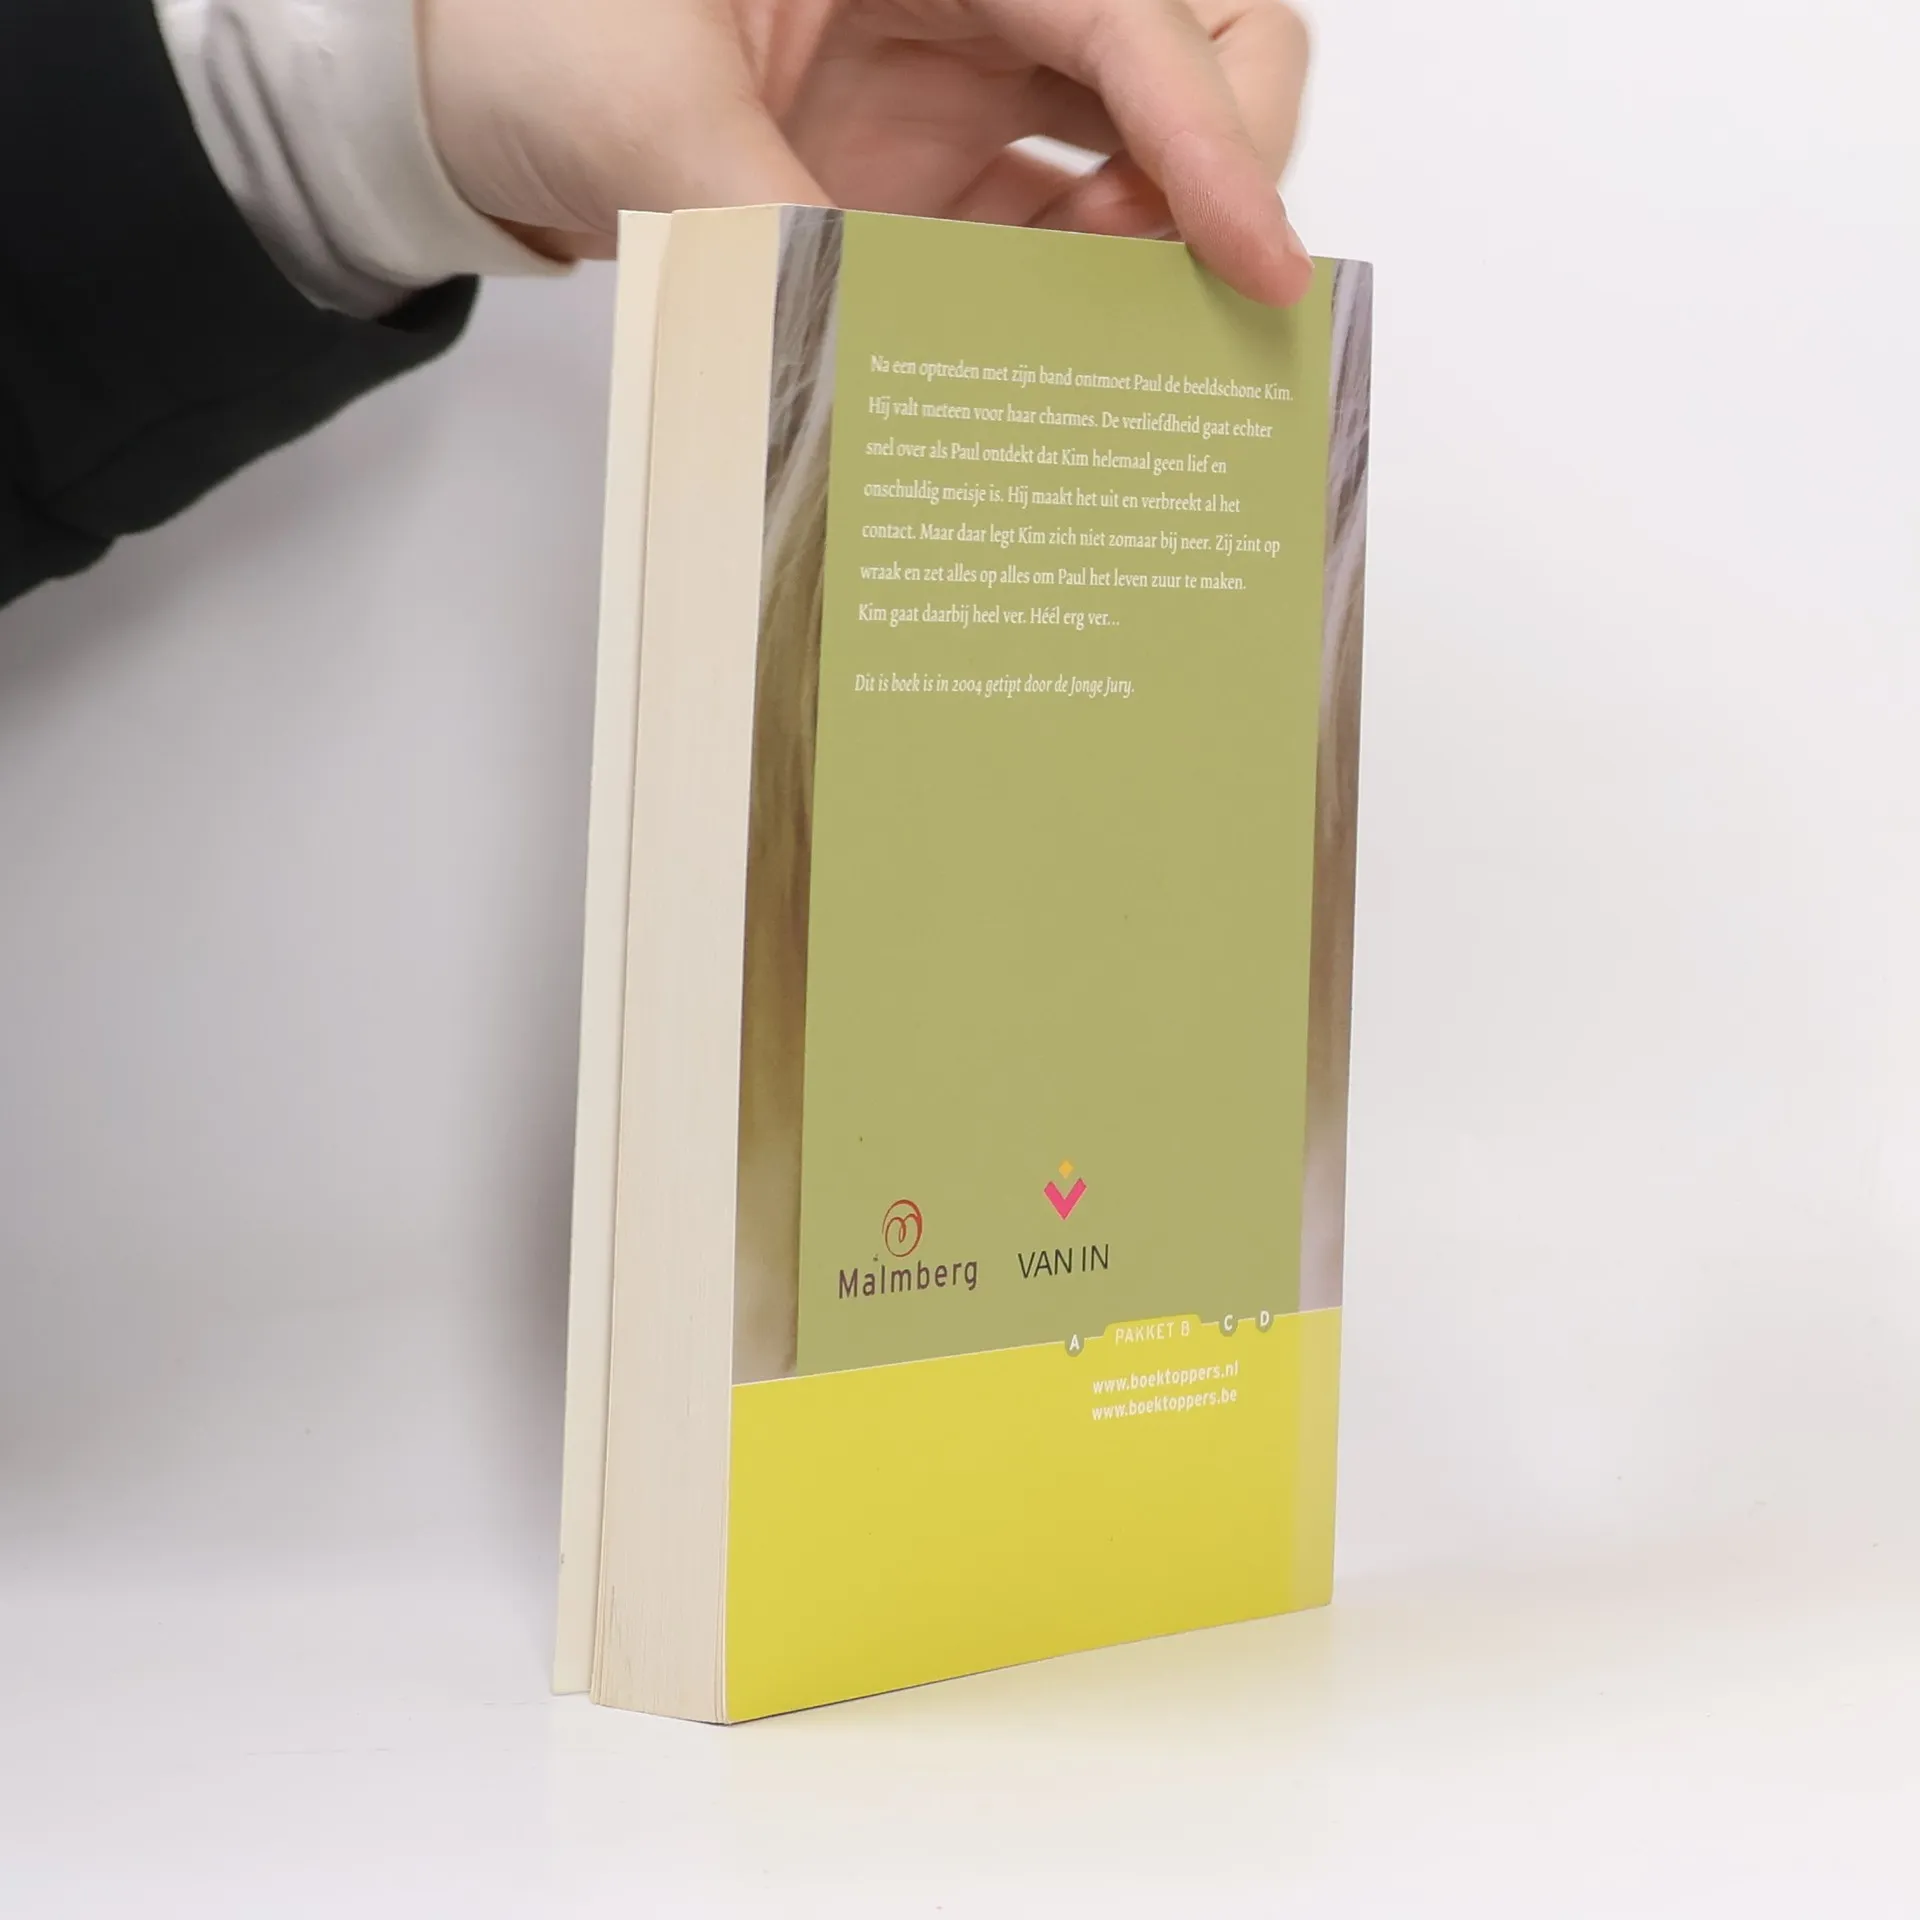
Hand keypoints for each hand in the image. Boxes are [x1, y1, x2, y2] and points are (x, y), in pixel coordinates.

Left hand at [419, 0, 1313, 305]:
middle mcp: (972, 1)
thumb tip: (890, 353)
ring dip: (1144, 255)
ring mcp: (957, 94)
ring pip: (1135, 155)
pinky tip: (1037, 367)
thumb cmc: (533, 20)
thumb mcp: (645, 102)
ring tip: (1086, 347)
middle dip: (1217, 165)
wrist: (458, 84)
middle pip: (1190, 47)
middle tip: (1161, 285)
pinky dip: (1062, 306)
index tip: (1258, 258)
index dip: (1214, 130)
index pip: (1127, 10)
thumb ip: (774, 216)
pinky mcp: (926, 184)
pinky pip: (1041, 238)